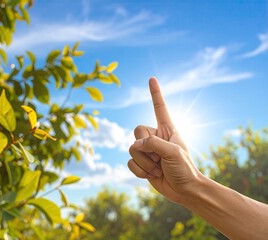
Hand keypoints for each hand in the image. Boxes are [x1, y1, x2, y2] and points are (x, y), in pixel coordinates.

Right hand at [128, 77, 201, 202]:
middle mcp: (155, 137)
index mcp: (167, 129)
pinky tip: (151, 175)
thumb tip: (135, 145)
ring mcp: (148, 151)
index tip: (152, 79)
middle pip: (137, 130)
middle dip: (146, 147)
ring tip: (158, 168)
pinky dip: (139, 171)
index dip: (155, 94)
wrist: (185, 190)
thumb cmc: (185, 169)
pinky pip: (130, 163)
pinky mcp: (141, 163)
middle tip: (159, 158)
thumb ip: (154, 144)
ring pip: (132, 149)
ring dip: (145, 163)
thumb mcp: (173, 152)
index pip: (159, 108)